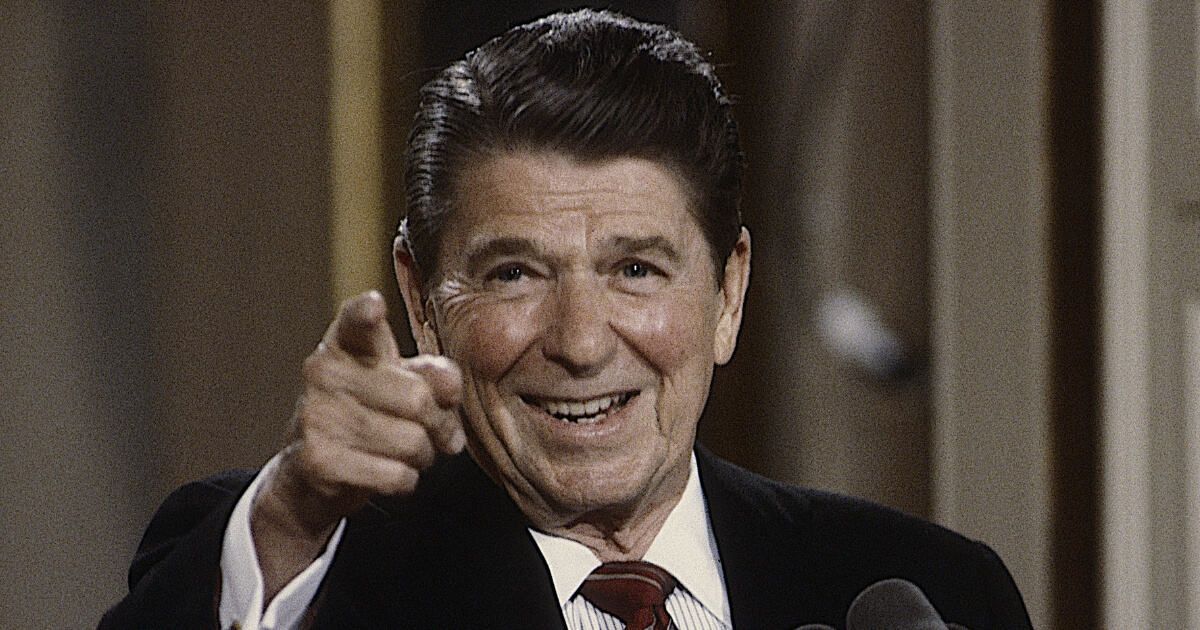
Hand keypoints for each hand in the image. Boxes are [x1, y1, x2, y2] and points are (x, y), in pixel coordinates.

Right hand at [251, 290, 462, 596]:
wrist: (314, 470)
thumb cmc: (372, 412)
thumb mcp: (405, 382)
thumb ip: (435, 375)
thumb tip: (450, 388)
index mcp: (348, 343)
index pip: (356, 320)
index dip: (366, 313)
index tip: (374, 305)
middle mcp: (325, 372)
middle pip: (418, 399)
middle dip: (439, 424)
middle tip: (434, 431)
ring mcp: (317, 415)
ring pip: (412, 442)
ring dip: (423, 456)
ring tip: (409, 451)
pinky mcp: (318, 460)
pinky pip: (396, 475)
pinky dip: (406, 481)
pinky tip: (389, 471)